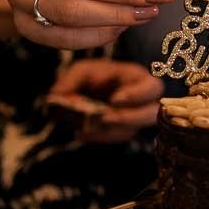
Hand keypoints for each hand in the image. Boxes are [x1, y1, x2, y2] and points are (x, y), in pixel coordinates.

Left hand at [48, 58, 163, 142]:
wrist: (94, 90)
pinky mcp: (122, 132)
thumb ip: (72, 81)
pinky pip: (114, 138)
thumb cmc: (95, 75)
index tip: (115, 99)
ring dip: (108, 132)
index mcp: (139, 80)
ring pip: (130, 131)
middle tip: (105, 119)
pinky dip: (97, 137)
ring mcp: (134, 120)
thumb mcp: (83, 70)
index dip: (137, 95)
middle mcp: (143, 102)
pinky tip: (80, 133)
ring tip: (85, 129)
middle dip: (130, 118)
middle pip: (151, 115)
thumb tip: (57, 95)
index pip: (151, 88)